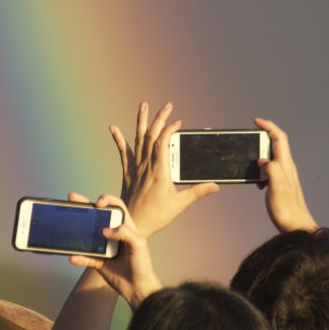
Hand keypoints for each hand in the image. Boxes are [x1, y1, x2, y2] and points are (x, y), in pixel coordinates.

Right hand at [69, 194, 161, 309]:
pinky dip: (78, 257)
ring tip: (68, 227)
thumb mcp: (138, 244)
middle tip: (72, 198)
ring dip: (78, 231)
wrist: (138, 289)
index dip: (107, 200)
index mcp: (125, 227)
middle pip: (97, 215)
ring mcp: (104, 247)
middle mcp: (113, 234)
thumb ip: (124, 233)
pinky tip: (73, 257)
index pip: (116, 206)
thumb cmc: (142, 265)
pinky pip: (85, 257)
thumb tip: (104, 230)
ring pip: (88, 235)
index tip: (98, 203)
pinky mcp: (98, 261)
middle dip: (85, 205)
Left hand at [109, 101, 219, 236]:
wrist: (132, 224)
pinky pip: (123, 152)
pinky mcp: (128, 172)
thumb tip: (215, 185)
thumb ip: (197, 192)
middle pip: (152, 136)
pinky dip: (118, 139)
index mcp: (160, 172)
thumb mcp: (179, 204)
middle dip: (160, 119)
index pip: (163, 143)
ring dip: (141, 121)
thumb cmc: (156, 216)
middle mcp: (146, 167)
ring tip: (143, 105)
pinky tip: (113, 127)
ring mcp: (136, 168)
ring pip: (138, 140)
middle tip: (167, 105)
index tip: (177, 122)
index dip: (169, 130)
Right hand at [255, 118, 317, 232]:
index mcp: (286, 165)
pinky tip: (257, 182)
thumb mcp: (277, 188)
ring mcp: (285, 175)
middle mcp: (287, 168)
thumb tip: (262, 160)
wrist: (296, 226)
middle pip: (276, 144)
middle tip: (250, 139)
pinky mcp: (281, 184)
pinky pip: (269, 169)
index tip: (256, 122)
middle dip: (263, 138)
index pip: (279, 138)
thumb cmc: (287, 210)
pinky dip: (261, 170)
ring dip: (260, 156)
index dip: (269, 127)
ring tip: (250, 165)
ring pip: (271, 157)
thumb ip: (271, 170)